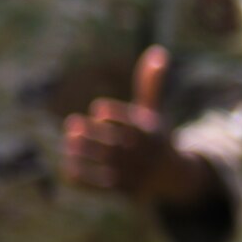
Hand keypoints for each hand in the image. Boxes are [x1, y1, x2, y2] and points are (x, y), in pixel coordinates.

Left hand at [61, 46, 213, 205]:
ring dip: (85, 154)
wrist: (172, 175)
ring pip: (106, 164)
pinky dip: (84, 178)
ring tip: (68, 143)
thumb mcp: (156, 111)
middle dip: (93, 134)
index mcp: (151, 132)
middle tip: (72, 124)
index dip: (115, 115)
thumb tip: (157, 51)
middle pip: (116, 143)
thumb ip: (151, 85)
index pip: (132, 123)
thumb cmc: (156, 136)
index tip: (99, 109)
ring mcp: (134, 173)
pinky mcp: (125, 191)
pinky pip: (101, 186)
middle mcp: (144, 154)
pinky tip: (68, 167)